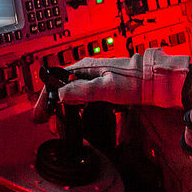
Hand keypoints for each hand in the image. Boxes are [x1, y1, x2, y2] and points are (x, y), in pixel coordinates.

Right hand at [33, 49, 189, 121]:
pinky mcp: (102, 85)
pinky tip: (78, 116)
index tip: (39, 114)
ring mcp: (94, 78)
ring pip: (71, 92)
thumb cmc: (133, 81)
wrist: (153, 80)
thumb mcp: (105, 88)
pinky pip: (82, 96)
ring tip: (59, 122)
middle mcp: (87, 71)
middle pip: (60, 88)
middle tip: (47, 123)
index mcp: (84, 68)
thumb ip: (82, 91)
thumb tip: (61, 94)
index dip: (44, 98)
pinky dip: (75, 106)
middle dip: (51, 105)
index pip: (54, 81)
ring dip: (62, 107)